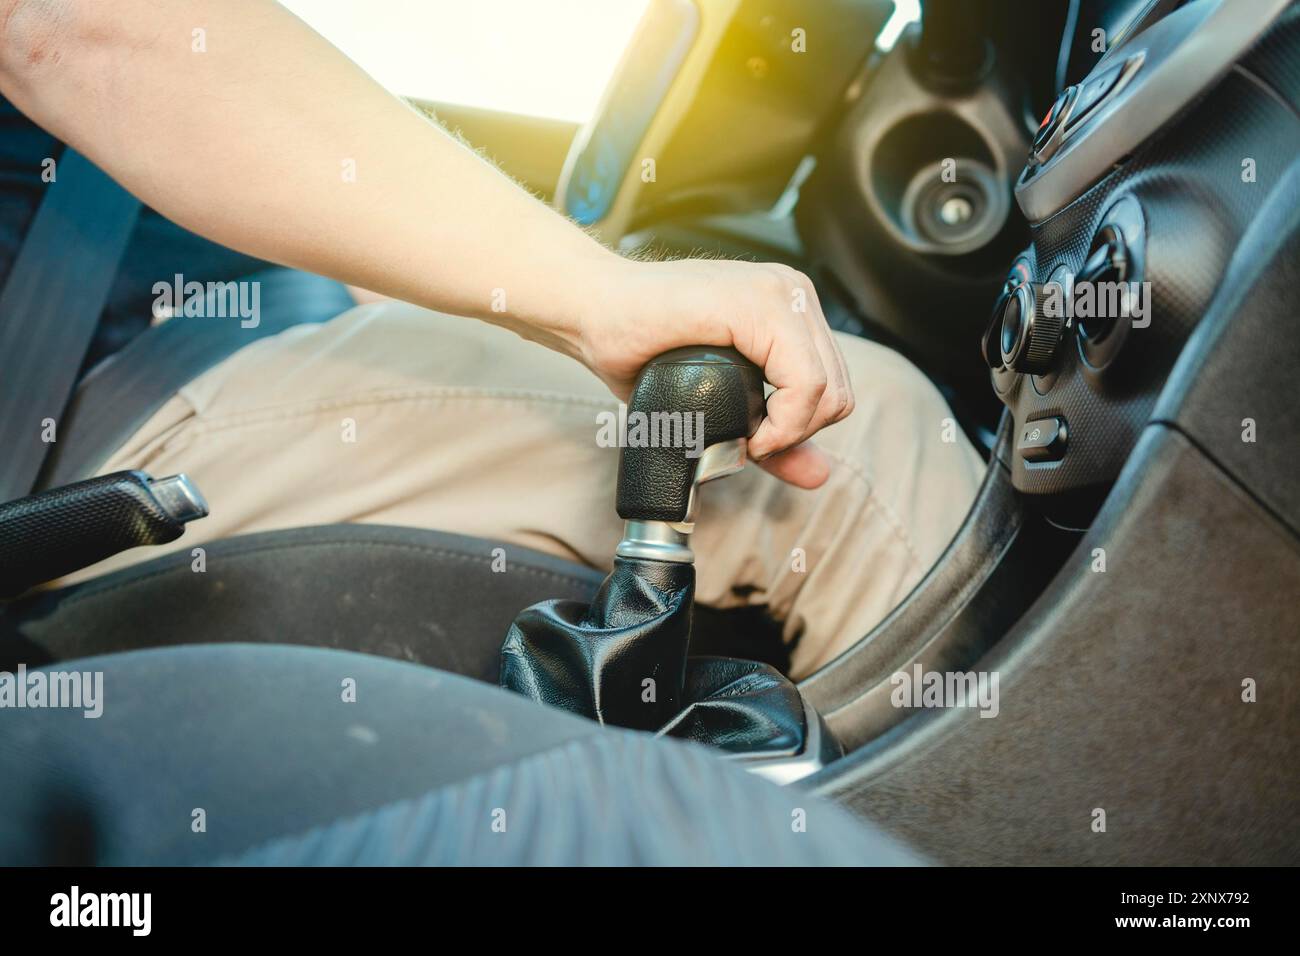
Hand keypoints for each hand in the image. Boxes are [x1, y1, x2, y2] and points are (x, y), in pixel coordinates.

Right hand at [574, 257, 854, 488]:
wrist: (590, 312)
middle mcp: (793, 292)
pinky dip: (782, 423)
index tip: (755, 445)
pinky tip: (747, 432)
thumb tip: (821, 476)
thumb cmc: (641, 348)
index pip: (836, 386)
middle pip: (839, 392)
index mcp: (791, 306)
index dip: (801, 431)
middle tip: (747, 443)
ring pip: (827, 390)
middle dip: (796, 434)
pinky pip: (803, 382)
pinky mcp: (756, 304)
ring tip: (743, 437)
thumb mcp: (721, 402)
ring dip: (788, 431)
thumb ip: (776, 435)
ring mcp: (778, 293)